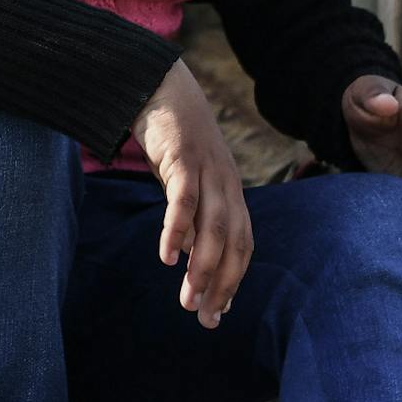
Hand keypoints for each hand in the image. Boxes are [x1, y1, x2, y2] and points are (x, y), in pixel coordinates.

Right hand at [142, 64, 250, 327]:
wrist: (160, 84)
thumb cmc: (171, 139)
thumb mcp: (185, 182)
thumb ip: (191, 217)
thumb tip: (191, 258)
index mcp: (230, 191)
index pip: (242, 244)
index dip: (233, 280)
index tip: (218, 311)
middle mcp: (227, 184)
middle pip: (233, 243)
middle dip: (221, 284)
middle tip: (205, 318)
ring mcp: (208, 170)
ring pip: (213, 228)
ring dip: (202, 268)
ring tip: (187, 299)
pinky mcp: (184, 157)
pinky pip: (184, 200)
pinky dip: (177, 230)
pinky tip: (168, 258)